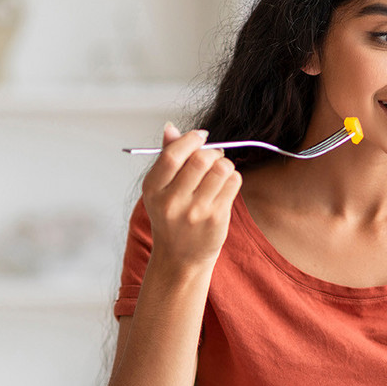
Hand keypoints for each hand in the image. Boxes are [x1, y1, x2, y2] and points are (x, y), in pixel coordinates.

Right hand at [140, 122, 241, 269]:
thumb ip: (167, 157)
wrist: (180, 257)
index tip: (201, 136)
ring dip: (224, 164)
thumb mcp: (160, 189)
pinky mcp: (216, 219)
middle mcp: (172, 201)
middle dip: (212, 152)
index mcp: (153, 189)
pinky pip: (233, 183)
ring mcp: (195, 212)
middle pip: (201, 160)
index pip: (173, 155)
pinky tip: (224, 186)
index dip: (191, 140)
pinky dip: (233, 178)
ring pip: (222, 169)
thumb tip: (171, 127)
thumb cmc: (172, 217)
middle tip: (213, 156)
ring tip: (219, 172)